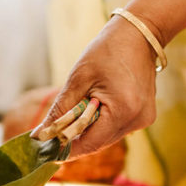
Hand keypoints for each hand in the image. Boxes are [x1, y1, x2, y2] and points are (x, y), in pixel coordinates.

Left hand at [35, 15, 159, 158]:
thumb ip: (59, 111)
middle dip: (75, 139)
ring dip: (88, 131)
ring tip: (75, 113)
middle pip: (98, 143)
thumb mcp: (78, 79)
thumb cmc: (106, 52)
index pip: (90, 143)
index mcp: (123, 110)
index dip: (66, 149)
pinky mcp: (145, 117)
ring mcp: (144, 120)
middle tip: (52, 134)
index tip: (46, 150)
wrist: (139, 36)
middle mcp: (138, 120)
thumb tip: (39, 135)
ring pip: (107, 138)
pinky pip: (117, 129)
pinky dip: (102, 124)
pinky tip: (95, 107)